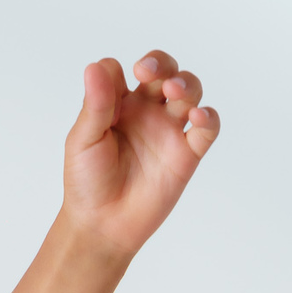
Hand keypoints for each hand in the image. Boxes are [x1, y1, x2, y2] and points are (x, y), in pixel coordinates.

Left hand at [62, 50, 220, 259]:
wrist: (100, 226)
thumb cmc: (86, 184)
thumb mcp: (83, 141)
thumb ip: (94, 105)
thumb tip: (94, 66)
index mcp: (122, 104)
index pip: (136, 71)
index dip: (131, 68)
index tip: (124, 78)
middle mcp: (148, 113)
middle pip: (167, 73)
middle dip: (163, 65)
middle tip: (150, 73)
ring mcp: (168, 132)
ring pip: (189, 93)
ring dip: (186, 85)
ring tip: (173, 92)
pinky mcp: (185, 156)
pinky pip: (207, 130)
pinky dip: (208, 118)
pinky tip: (197, 117)